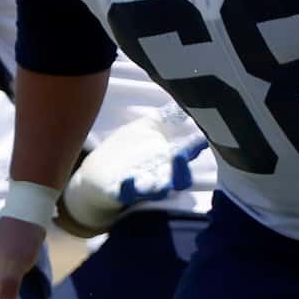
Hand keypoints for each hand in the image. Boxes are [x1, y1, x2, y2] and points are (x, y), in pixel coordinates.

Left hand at [62, 111, 206, 233]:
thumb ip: (165, 118)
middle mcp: (159, 177)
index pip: (186, 156)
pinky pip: (127, 194)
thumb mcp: (147, 128)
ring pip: (157, 192)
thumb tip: (183, 104)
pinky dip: (128, 189)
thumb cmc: (128, 149)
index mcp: (168, 162)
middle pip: (179, 180)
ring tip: (162, 181)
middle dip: (181, 171)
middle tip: (180, 155)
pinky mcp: (120, 193)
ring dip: (160, 187)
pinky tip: (128, 179)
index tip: (200, 138)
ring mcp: (141, 188)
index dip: (194, 148)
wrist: (98, 172)